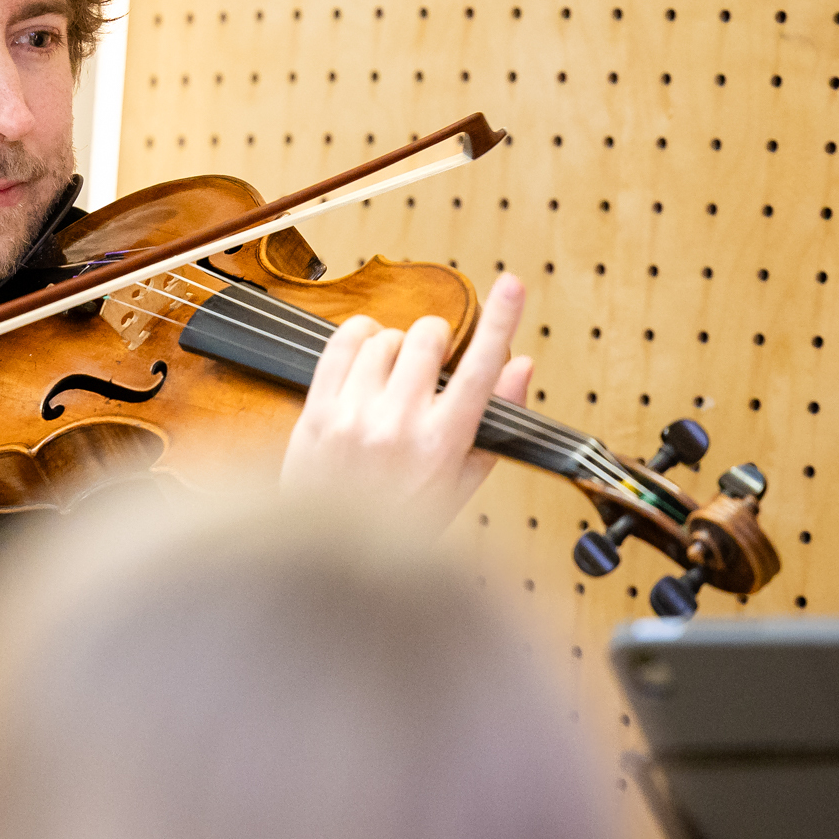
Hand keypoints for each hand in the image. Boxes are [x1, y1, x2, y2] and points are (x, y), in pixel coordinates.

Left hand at [279, 272, 534, 528]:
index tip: (512, 284)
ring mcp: (354, 416)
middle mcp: (399, 424)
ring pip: (382, 338)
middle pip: (427, 337)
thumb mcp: (461, 484)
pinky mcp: (317, 411)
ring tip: (390, 377)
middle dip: (433, 341)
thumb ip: (495, 423)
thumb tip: (522, 366)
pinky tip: (362, 353)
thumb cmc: (400, 523)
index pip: (481, 367)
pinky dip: (356, 337)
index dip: (502, 319)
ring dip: (392, 347)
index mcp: (443, 444)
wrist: (331, 555)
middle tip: (428, 364)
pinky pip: (340, 344)